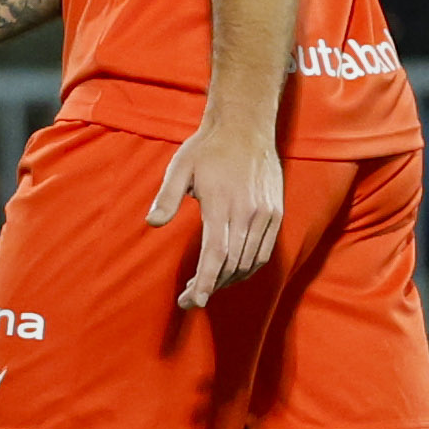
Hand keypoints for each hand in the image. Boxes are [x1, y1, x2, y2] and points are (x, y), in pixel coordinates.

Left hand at [147, 118, 284, 309]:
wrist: (246, 125)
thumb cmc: (208, 147)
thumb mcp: (180, 167)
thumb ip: (166, 197)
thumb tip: (152, 223)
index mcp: (223, 203)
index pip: (215, 254)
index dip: (205, 282)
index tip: (194, 302)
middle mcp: (249, 212)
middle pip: (231, 264)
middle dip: (210, 286)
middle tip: (189, 298)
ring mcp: (266, 213)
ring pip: (249, 261)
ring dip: (228, 280)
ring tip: (207, 285)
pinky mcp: (276, 212)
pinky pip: (264, 251)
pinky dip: (248, 267)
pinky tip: (231, 270)